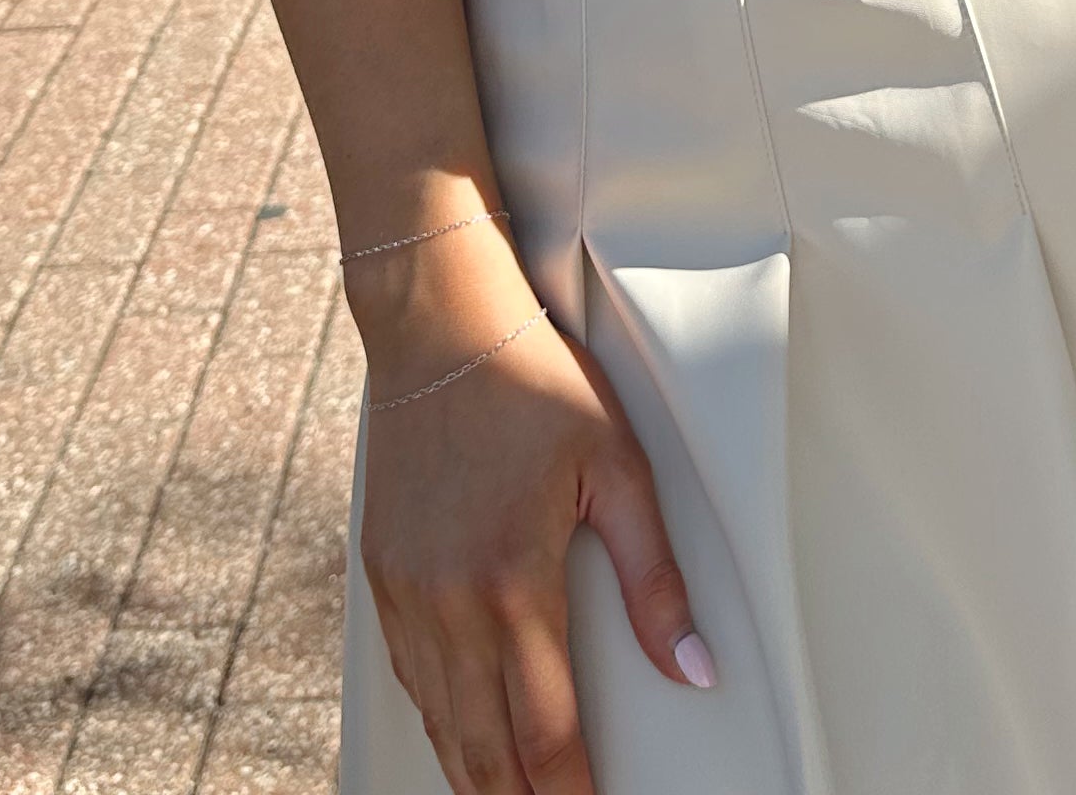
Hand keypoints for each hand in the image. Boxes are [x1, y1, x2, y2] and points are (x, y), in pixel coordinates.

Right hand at [357, 229, 709, 794]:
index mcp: (514, 585)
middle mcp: (450, 605)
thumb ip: (655, 578)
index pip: (546, 735)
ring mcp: (406, 594)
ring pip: (440, 725)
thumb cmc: (532, 381)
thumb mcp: (616, 467)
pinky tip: (461, 737)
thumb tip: (694, 666)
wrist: (438, 325)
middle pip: (484, 753)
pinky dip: (438, 722)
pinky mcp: (381, 576)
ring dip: (476, 777)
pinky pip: (410, 677)